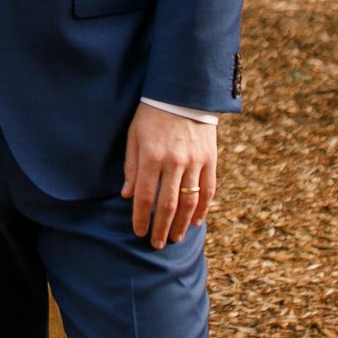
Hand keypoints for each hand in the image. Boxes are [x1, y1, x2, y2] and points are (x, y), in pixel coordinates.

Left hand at [120, 105, 218, 249]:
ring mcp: (195, 162)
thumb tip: (128, 195)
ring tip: (175, 238)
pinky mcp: (210, 159)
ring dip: (182, 224)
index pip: (145, 196)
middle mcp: (174, 162)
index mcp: (151, 156)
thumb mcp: (134, 135)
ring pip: (190, 202)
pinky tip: (196, 222)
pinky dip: (203, 209)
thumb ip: (131, 166)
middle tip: (157, 244)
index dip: (142, 218)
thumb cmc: (151, 114)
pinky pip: (208, 190)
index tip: (139, 232)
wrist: (183, 93)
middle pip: (168, 204)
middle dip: (161, 228)